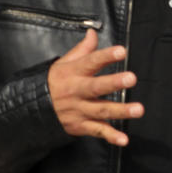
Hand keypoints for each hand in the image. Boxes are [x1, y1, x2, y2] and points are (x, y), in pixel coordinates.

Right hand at [46, 29, 142, 145]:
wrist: (33, 107)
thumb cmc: (55, 82)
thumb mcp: (64, 63)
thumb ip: (83, 49)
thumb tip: (94, 32)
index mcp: (74, 72)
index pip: (91, 62)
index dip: (106, 56)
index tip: (121, 51)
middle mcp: (77, 91)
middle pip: (96, 87)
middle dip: (113, 83)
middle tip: (131, 78)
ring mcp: (79, 109)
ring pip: (101, 110)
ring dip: (120, 111)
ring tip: (138, 109)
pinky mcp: (81, 125)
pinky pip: (97, 131)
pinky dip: (111, 137)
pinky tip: (124, 140)